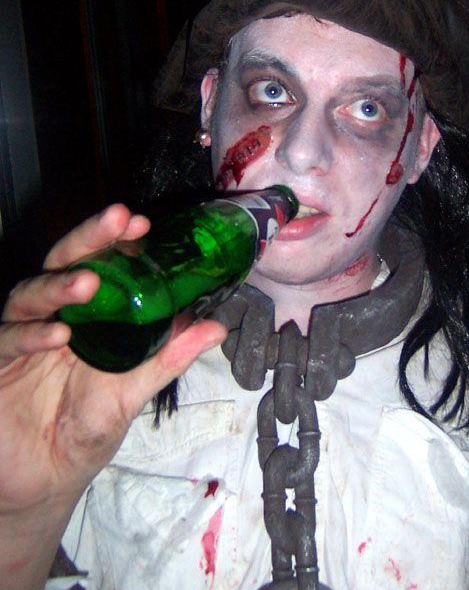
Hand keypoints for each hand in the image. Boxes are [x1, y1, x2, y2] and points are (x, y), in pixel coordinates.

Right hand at [0, 204, 226, 584]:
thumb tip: (216, 326)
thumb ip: (170, 357)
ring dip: (59, 284)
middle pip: (64, 263)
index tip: (142, 223)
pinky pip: (7, 341)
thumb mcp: (134, 390)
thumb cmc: (87, 427)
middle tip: (117, 220)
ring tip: (88, 281)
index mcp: (87, 314)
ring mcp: (23, 337)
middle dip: (89, 238)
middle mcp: (53, 315)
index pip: (99, 263)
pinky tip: (57, 334)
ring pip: (29, 294)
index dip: (117, 240)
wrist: (47, 480)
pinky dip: (30, 334)